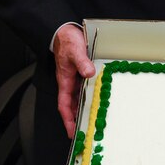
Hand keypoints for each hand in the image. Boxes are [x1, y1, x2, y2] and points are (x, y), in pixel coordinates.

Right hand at [53, 23, 95, 137]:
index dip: (67, 120)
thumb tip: (88, 73)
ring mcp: (76, 79)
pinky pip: (87, 89)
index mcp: (64, 81)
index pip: (64, 105)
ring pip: (80, 99)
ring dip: (85, 109)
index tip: (72, 132)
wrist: (66, 32)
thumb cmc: (67, 42)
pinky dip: (92, 96)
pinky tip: (100, 100)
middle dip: (78, 119)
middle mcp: (70, 82)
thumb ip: (82, 62)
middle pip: (73, 106)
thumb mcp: (75, 51)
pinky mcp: (83, 74)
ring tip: (94, 121)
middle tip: (87, 132)